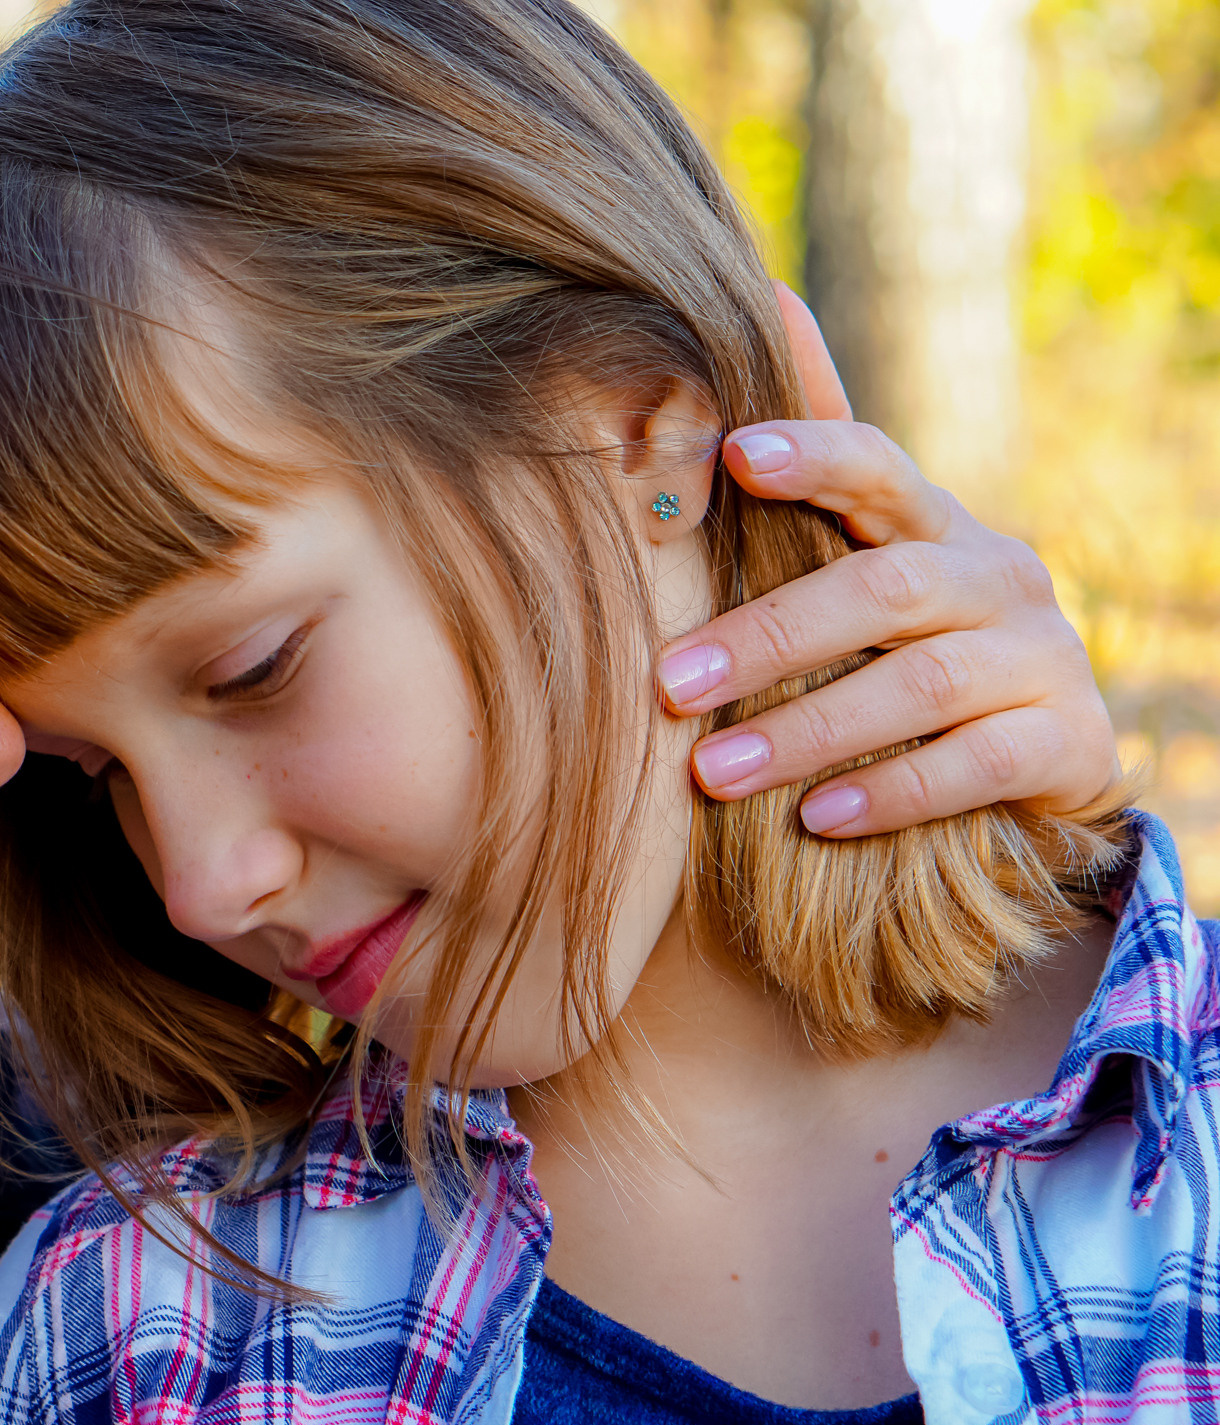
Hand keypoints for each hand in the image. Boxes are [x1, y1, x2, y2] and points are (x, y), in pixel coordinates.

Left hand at [653, 287, 1117, 837]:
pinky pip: (979, 766)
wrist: (1033, 757)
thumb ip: (813, 457)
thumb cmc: (905, 640)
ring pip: (923, 683)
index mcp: (932, 524)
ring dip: (809, 729)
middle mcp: (997, 576)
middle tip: (668, 684)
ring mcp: (1041, 658)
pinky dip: (894, 790)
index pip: (878, 467)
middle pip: (886, 587)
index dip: (815, 453)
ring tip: (712, 774)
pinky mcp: (1066, 743)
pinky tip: (818, 818)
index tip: (735, 454)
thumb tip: (765, 295)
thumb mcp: (857, 560)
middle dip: (770, 636)